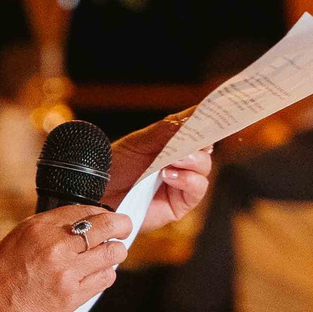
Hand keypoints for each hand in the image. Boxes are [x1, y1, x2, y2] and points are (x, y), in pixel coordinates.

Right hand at [0, 203, 133, 311]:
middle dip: (120, 226)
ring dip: (114, 253)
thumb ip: (38, 237)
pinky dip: (105, 276)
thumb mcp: (8, 245)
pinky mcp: (72, 297)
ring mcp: (66, 272)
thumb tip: (63, 234)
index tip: (105, 218)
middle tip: (124, 228)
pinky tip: (97, 276)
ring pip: (112, 254)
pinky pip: (105, 280)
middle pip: (106, 226)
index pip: (84, 210)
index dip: (100, 213)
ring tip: (109, 256)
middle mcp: (54, 245)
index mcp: (36, 228)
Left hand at [106, 115, 212, 231]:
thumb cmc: (114, 168)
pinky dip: (188, 180)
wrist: (98, 195)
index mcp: (172, 140)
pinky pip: (196, 189)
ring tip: (173, 160)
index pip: (196, 124)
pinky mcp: (180, 203)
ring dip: (192, 160)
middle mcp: (181, 159)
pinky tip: (169, 176)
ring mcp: (183, 180)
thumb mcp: (137, 143)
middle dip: (200, 139)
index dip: (208, 116)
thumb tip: (188, 121)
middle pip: (205, 145)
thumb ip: (163, 132)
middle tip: (190, 139)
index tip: (215, 109)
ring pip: (204, 166)